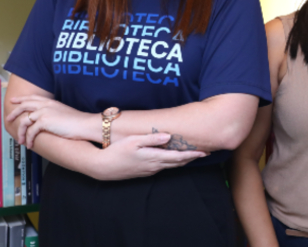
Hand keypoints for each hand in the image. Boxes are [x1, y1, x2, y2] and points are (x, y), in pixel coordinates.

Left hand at [6, 95, 96, 147]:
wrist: (85, 125)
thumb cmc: (78, 122)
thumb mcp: (63, 113)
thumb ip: (52, 113)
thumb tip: (45, 120)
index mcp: (50, 102)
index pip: (32, 98)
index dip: (21, 99)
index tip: (14, 101)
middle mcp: (45, 105)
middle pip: (23, 106)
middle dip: (14, 113)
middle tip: (8, 119)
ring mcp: (44, 112)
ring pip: (24, 121)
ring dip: (20, 132)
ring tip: (21, 140)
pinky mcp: (44, 121)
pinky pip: (30, 131)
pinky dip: (28, 139)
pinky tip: (30, 144)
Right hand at [88, 132, 207, 180]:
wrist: (102, 167)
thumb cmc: (117, 151)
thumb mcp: (133, 141)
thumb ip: (151, 138)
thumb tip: (168, 136)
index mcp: (154, 158)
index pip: (178, 157)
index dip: (192, 155)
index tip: (205, 152)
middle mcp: (154, 166)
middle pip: (178, 163)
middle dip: (192, 158)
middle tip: (206, 152)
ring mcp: (149, 170)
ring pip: (171, 166)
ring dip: (183, 161)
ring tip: (194, 155)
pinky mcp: (145, 172)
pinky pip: (163, 167)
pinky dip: (173, 163)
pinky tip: (175, 159)